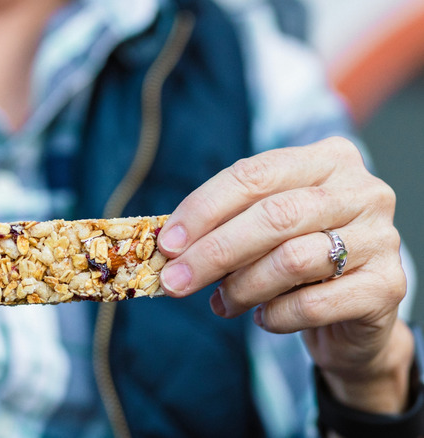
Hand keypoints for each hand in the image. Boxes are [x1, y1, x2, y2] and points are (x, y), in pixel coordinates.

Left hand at [155, 137, 412, 412]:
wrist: (352, 314)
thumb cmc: (296, 261)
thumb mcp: (261, 230)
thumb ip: (226, 225)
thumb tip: (170, 245)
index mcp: (327, 160)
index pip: (255, 174)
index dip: (204, 209)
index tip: (167, 243)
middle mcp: (362, 191)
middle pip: (273, 216)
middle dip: (213, 253)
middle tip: (174, 281)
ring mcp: (381, 238)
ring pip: (292, 260)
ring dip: (241, 288)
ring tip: (222, 303)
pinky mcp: (388, 287)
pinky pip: (313, 304)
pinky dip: (274, 316)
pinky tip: (261, 318)